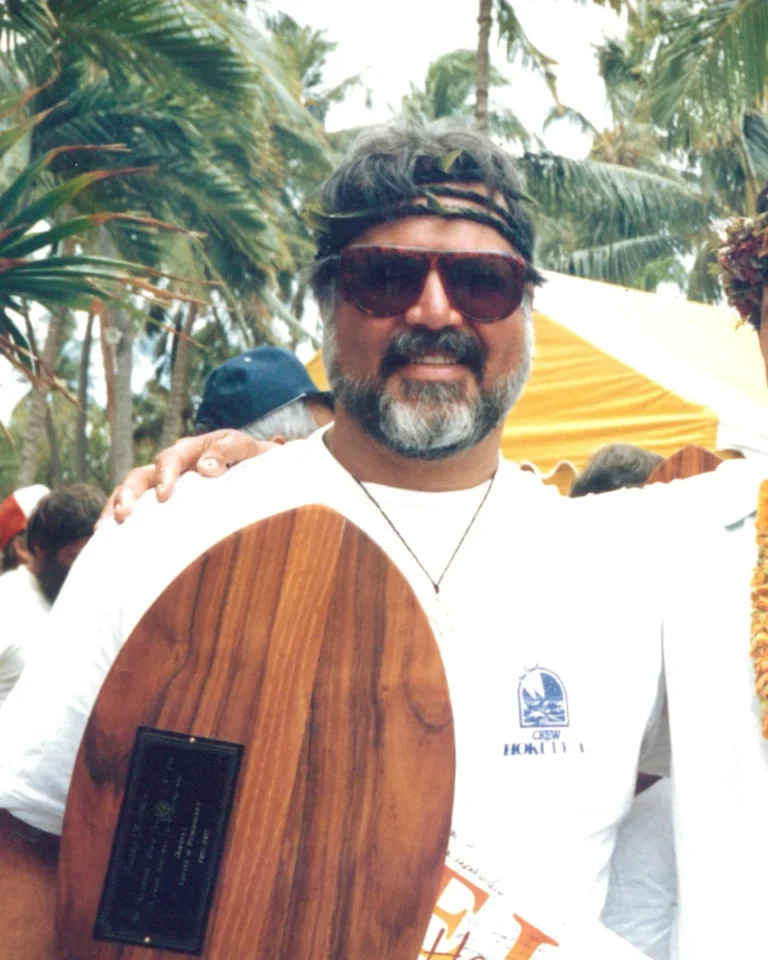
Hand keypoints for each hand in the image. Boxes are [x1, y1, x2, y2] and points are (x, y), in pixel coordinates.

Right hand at [101, 430, 275, 523]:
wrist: (260, 468)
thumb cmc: (254, 459)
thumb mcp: (248, 450)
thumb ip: (229, 452)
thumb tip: (205, 468)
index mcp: (192, 450)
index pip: (171, 458)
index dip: (165, 475)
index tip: (164, 495)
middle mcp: (172, 466)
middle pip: (141, 475)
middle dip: (130, 493)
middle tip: (124, 514)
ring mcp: (165, 484)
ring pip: (132, 490)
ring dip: (118, 505)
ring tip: (108, 527)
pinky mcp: (164, 503)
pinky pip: (138, 509)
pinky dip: (119, 518)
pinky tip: (106, 538)